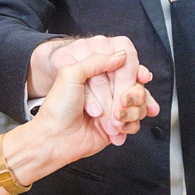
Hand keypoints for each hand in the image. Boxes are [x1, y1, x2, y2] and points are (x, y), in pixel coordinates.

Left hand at [30, 43, 155, 168]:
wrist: (55, 138)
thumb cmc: (57, 108)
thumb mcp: (70, 75)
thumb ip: (96, 61)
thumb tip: (121, 55)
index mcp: (96, 73)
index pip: (126, 67)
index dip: (134, 73)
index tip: (139, 79)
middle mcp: (106, 89)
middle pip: (136, 86)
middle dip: (132, 96)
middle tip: (121, 103)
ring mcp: (113, 107)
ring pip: (139, 104)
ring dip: (131, 113)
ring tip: (115, 120)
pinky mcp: (118, 124)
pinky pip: (136, 122)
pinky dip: (130, 125)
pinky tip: (117, 129)